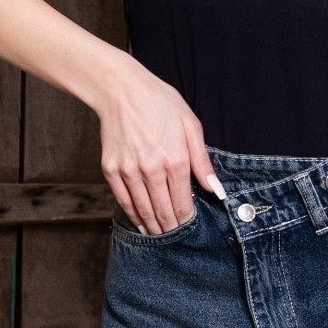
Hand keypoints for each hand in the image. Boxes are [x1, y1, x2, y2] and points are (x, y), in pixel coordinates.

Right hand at [95, 56, 221, 233]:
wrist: (121, 89)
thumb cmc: (159, 103)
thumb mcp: (190, 125)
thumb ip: (203, 161)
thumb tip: (216, 190)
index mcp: (175, 158)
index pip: (183, 202)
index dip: (187, 220)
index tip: (190, 228)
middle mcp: (151, 168)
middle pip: (163, 211)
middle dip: (172, 228)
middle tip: (177, 238)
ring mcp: (129, 170)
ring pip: (143, 210)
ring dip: (154, 227)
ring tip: (161, 236)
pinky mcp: (111, 169)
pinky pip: (123, 200)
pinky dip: (133, 215)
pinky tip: (141, 223)